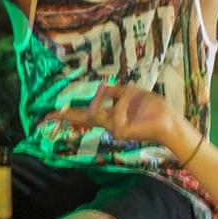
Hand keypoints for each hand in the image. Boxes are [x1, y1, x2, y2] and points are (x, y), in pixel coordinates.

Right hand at [46, 83, 191, 153]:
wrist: (170, 122)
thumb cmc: (154, 108)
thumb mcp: (132, 94)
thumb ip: (115, 92)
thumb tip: (102, 87)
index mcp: (111, 117)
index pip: (85, 116)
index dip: (68, 114)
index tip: (49, 115)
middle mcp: (110, 124)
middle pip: (83, 118)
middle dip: (66, 116)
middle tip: (47, 116)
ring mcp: (114, 129)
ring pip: (101, 109)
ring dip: (118, 97)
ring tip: (134, 96)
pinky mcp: (120, 131)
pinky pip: (116, 108)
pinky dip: (126, 100)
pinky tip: (136, 100)